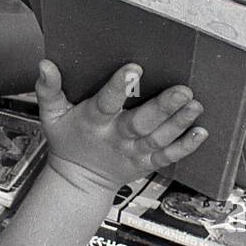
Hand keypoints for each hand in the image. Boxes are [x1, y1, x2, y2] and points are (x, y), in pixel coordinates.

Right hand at [36, 60, 206, 196]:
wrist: (79, 180)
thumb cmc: (68, 140)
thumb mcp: (51, 115)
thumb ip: (48, 90)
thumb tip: (45, 65)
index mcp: (93, 122)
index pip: (106, 103)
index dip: (118, 86)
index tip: (133, 69)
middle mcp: (116, 138)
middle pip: (141, 123)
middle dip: (163, 107)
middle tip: (182, 90)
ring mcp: (134, 152)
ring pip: (159, 138)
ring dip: (179, 123)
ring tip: (195, 105)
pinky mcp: (147, 162)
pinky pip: (168, 156)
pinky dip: (186, 146)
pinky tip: (200, 132)